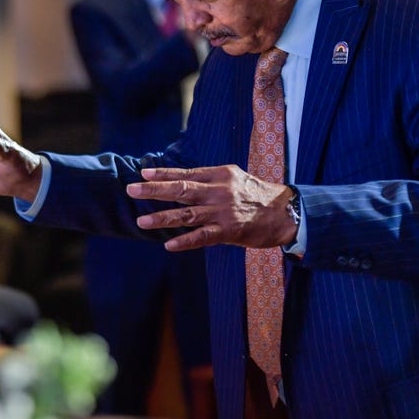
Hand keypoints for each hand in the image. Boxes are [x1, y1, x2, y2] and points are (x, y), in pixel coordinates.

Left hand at [126, 165, 296, 250]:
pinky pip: (202, 237)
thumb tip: (183, 180)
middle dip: (154, 190)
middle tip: (131, 189)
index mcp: (219, 175)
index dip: (163, 174)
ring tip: (142, 222)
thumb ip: (210, 180)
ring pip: (186, 214)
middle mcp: (219, 191)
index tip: (142, 173)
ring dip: (162, 218)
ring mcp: (223, 212)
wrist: (287, 212)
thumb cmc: (258, 195)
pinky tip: (169, 244)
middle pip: (181, 189)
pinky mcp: (229, 231)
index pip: (185, 173)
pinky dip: (184, 241)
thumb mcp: (235, 178)